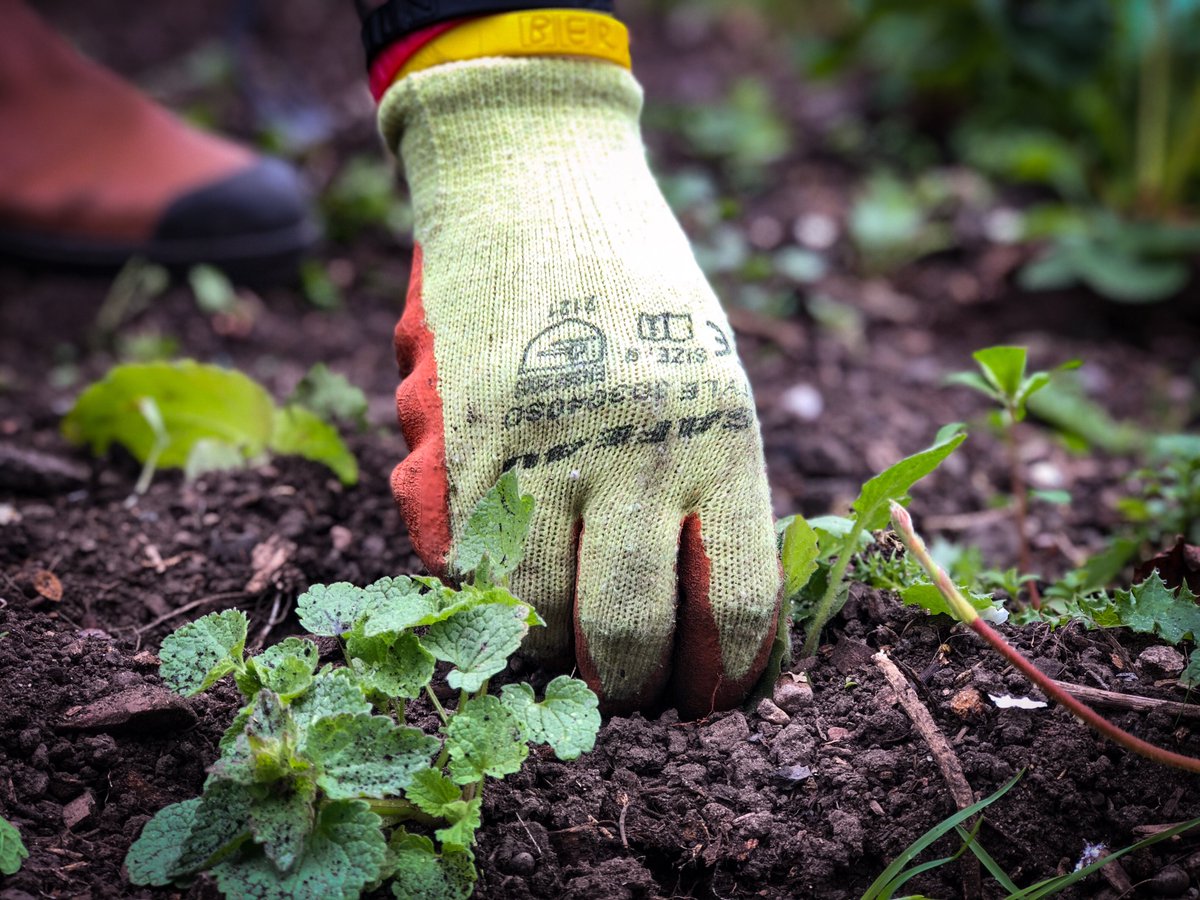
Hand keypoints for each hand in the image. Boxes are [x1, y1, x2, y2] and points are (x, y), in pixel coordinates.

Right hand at [380, 57, 780, 715]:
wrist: (538, 178)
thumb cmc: (637, 284)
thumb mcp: (710, 372)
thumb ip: (709, 484)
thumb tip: (708, 606)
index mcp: (723, 435)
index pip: (735, 602)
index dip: (722, 676)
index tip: (708, 699)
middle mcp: (640, 449)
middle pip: (634, 631)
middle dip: (628, 692)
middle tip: (625, 696)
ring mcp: (548, 446)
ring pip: (543, 615)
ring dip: (548, 656)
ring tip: (557, 650)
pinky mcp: (468, 438)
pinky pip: (470, 562)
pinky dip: (484, 595)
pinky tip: (500, 586)